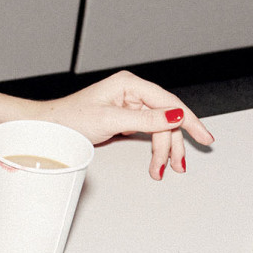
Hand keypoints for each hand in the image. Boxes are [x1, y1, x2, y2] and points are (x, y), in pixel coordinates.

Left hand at [47, 72, 213, 181]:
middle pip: (166, 118)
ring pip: (159, 128)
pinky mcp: (125, 119)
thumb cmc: (70, 119)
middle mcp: (131, 92)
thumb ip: (146, 119)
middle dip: (172, 143)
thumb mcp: (110, 120)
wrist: (48, 129)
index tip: (203, 136)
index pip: (168, 102)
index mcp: (129, 84)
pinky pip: (149, 132)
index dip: (188, 120)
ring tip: (163, 168)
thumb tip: (175, 115)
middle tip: (179, 164)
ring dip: (163, 149)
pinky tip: (158, 159)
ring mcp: (129, 106)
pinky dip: (154, 147)